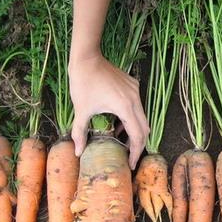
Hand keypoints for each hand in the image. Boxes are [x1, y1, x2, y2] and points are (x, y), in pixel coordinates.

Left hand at [69, 54, 149, 168]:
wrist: (87, 57)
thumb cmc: (83, 82)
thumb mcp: (81, 110)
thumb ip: (80, 132)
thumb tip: (78, 152)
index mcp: (125, 107)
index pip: (137, 135)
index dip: (136, 152)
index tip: (132, 164)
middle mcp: (135, 99)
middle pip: (144, 128)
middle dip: (138, 145)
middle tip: (129, 158)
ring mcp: (135, 91)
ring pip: (141, 117)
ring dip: (133, 131)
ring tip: (121, 142)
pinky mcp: (133, 86)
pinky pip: (137, 107)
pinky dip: (130, 118)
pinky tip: (117, 123)